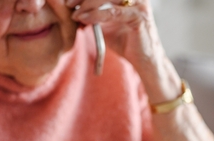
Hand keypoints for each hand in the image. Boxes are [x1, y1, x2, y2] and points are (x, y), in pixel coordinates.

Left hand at [67, 0, 181, 103]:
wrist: (144, 61)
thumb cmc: (127, 43)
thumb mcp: (107, 25)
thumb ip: (96, 14)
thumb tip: (76, 9)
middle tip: (69, 4)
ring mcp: (139, 4)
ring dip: (88, 4)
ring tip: (76, 14)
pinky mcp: (139, 17)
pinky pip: (113, 13)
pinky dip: (96, 15)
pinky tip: (84, 19)